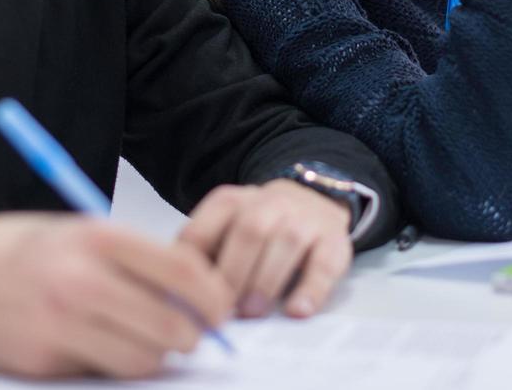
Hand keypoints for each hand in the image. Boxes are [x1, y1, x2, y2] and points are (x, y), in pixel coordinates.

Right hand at [0, 210, 231, 378]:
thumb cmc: (22, 247)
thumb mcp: (82, 232)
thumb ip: (136, 260)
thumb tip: (194, 295)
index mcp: (97, 237)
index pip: (182, 270)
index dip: (214, 295)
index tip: (222, 307)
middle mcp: (80, 280)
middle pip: (170, 324)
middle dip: (191, 334)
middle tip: (191, 332)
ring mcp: (60, 325)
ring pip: (143, 359)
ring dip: (155, 355)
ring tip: (145, 338)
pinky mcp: (44, 361)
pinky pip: (103, 373)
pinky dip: (113, 365)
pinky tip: (100, 344)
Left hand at [178, 179, 352, 319]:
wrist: (313, 199)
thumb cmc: (259, 227)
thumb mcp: (225, 229)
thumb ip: (204, 256)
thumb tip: (178, 298)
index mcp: (231, 201)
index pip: (205, 227)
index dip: (194, 265)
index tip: (190, 296)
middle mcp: (269, 202)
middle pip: (249, 231)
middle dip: (233, 272)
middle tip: (223, 309)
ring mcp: (304, 218)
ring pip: (286, 241)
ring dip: (266, 280)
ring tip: (252, 312)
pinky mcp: (333, 240)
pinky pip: (324, 263)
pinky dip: (310, 290)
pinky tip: (296, 311)